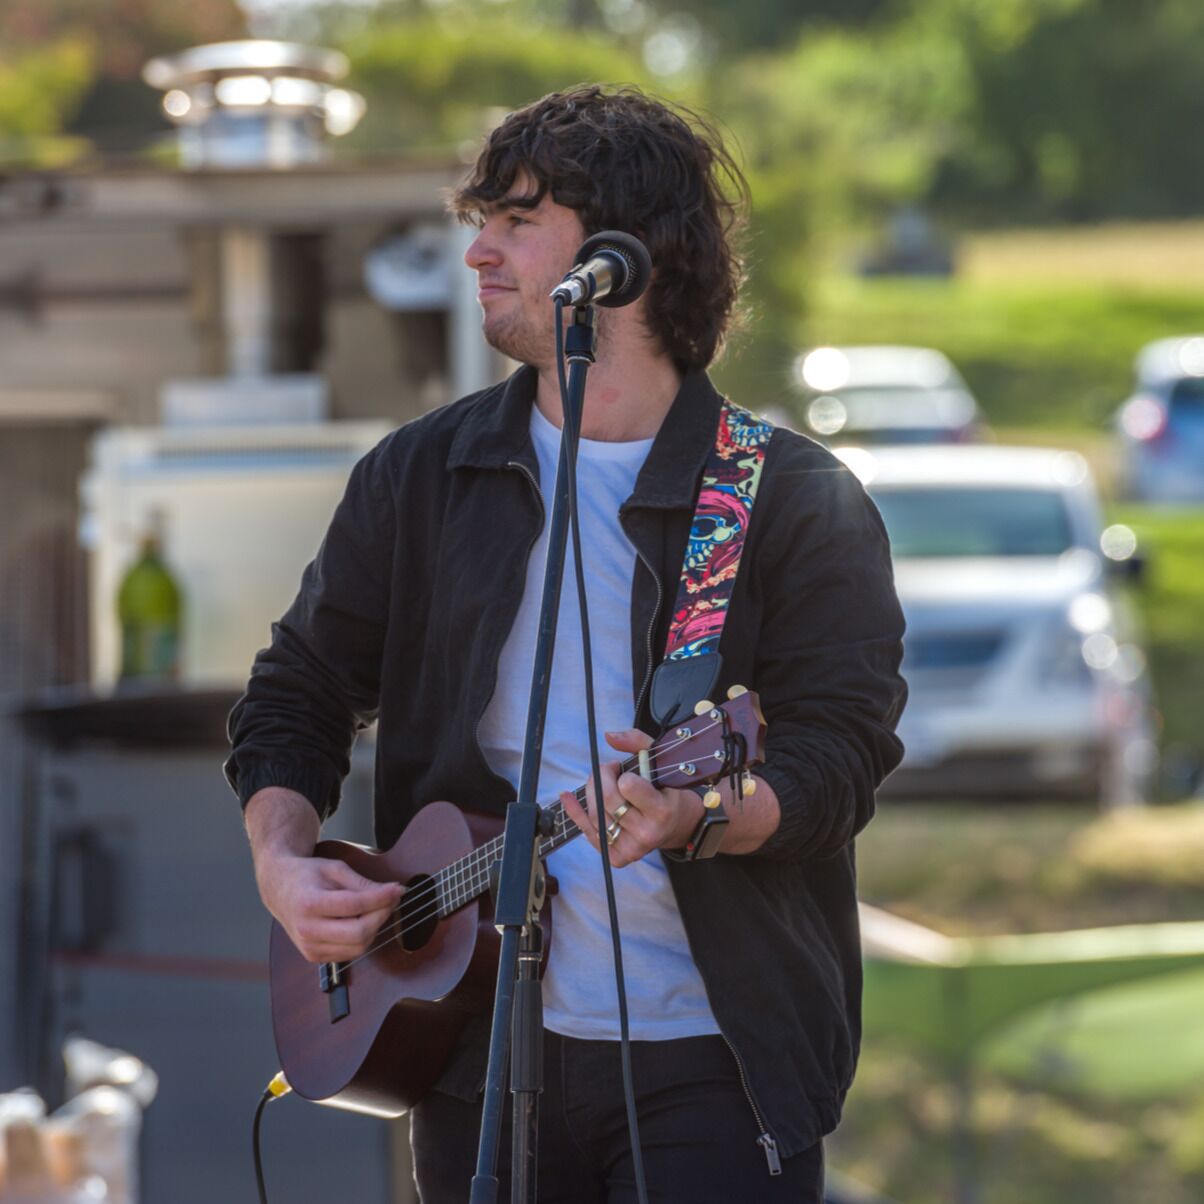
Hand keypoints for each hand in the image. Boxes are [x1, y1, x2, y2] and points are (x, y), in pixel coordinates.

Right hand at [256, 850, 403, 964]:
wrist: (280, 891)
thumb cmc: (308, 876)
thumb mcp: (335, 869)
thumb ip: (363, 883)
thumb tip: (393, 892)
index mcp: (309, 903)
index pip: (354, 905)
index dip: (381, 898)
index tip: (398, 888)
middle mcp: (307, 930)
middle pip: (358, 933)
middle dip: (382, 915)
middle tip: (391, 899)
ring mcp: (309, 947)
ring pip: (358, 947)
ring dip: (375, 927)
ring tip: (377, 907)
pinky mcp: (314, 957)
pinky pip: (350, 953)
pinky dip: (363, 938)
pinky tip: (362, 920)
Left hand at [560, 729, 703, 868]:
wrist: (678, 826)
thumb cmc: (667, 792)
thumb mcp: (660, 763)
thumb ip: (637, 743)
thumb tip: (609, 736)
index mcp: (661, 811)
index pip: (627, 786)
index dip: (619, 773)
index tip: (622, 768)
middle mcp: (646, 833)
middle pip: (607, 800)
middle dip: (601, 777)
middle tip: (607, 770)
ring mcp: (632, 848)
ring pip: (595, 815)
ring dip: (592, 792)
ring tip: (601, 783)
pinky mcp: (618, 857)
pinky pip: (588, 832)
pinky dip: (576, 812)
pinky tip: (568, 797)